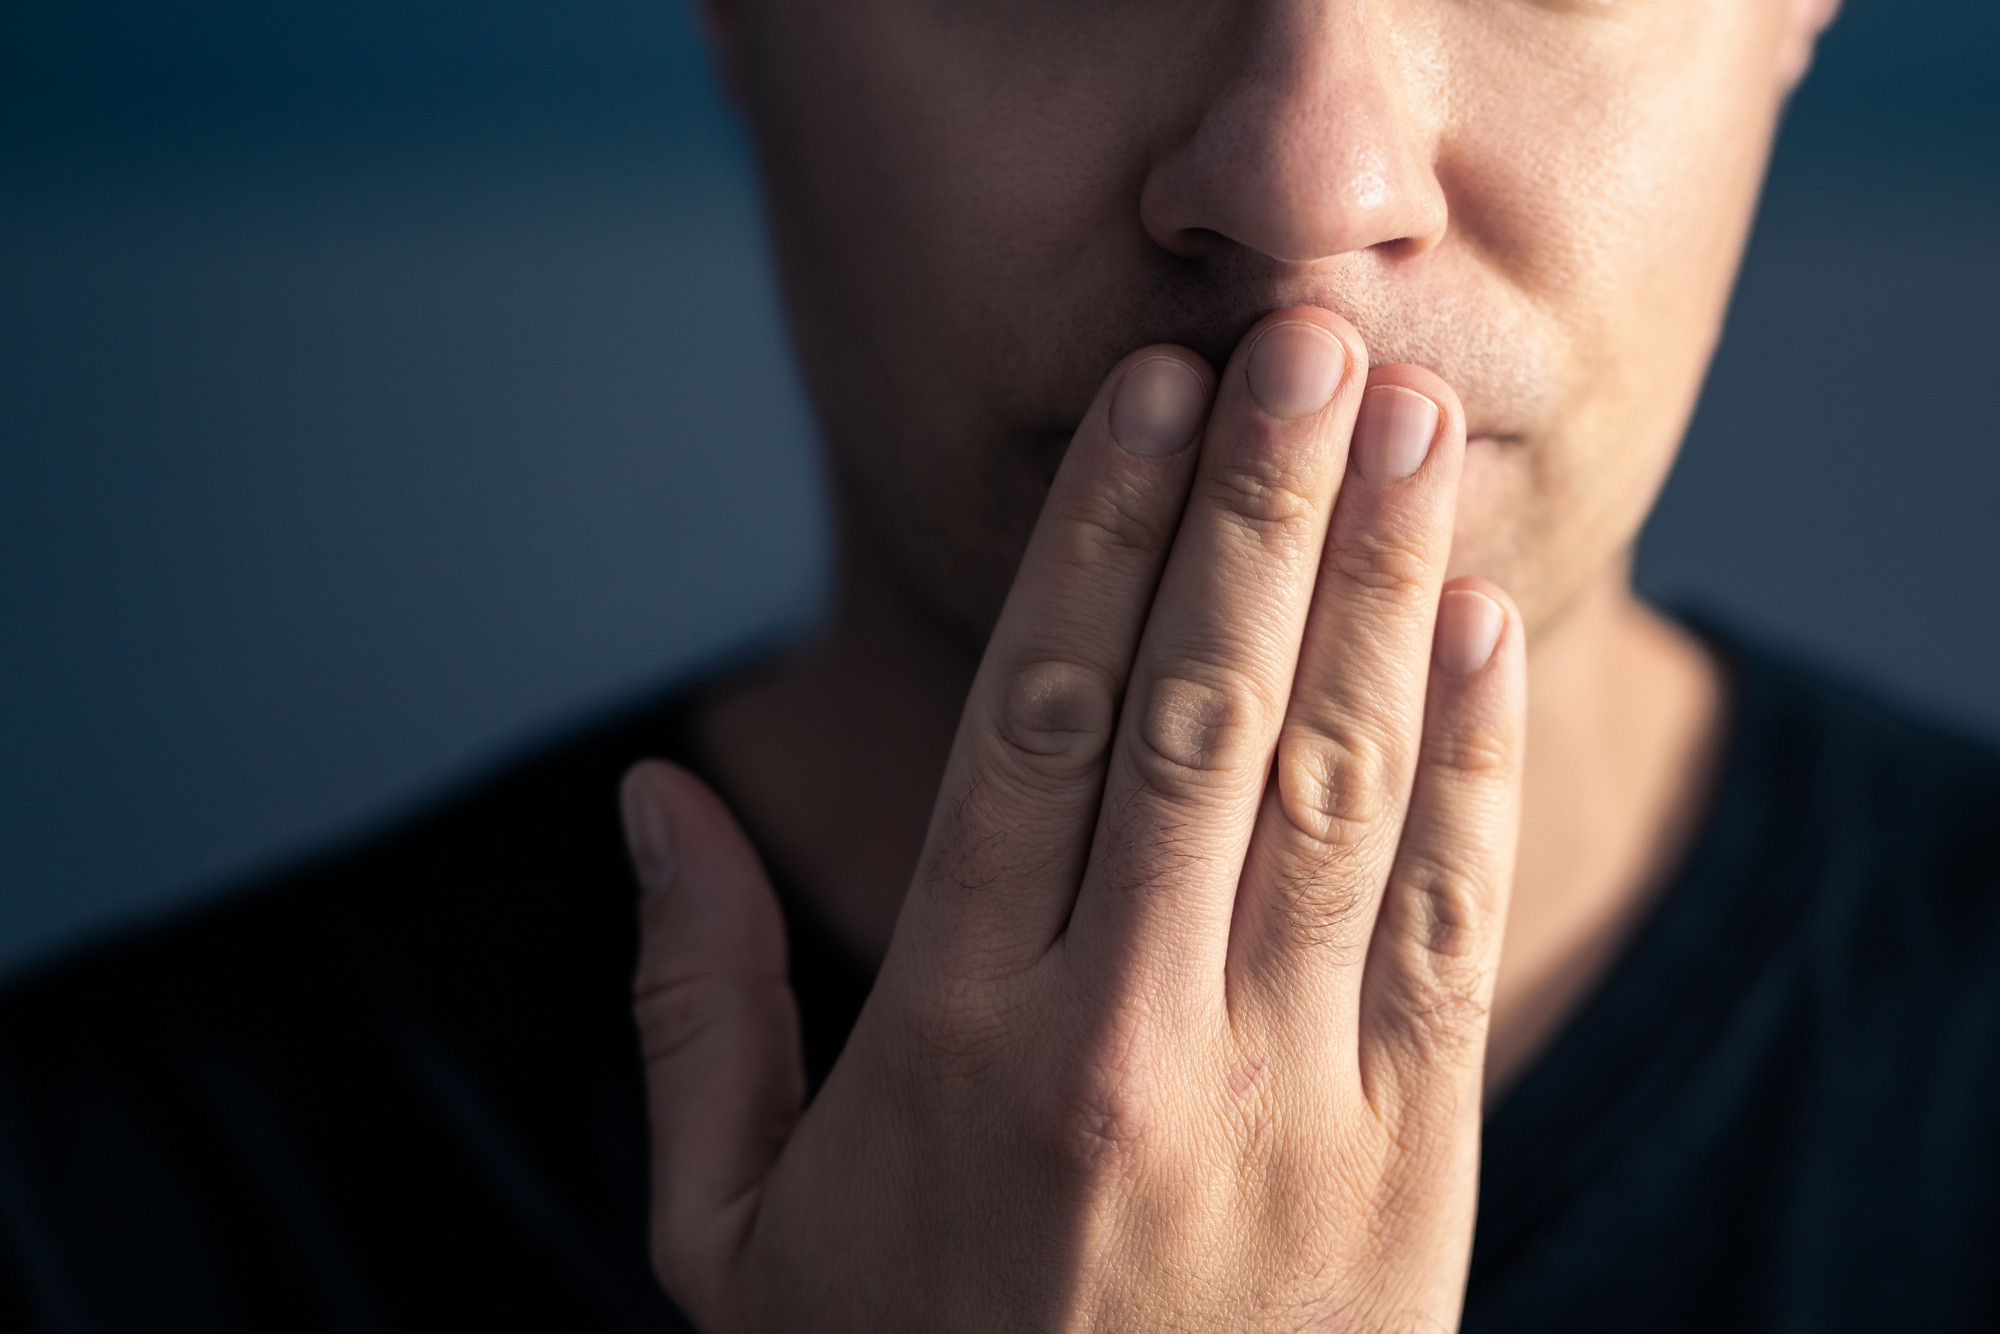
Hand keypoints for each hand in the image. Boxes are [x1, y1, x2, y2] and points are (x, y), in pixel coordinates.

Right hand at [622, 307, 1525, 1330]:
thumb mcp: (729, 1239)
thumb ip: (694, 1009)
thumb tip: (651, 800)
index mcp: (950, 1039)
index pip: (1031, 725)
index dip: (1097, 541)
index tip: (1146, 402)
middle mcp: (1124, 1041)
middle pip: (1197, 711)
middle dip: (1255, 505)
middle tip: (1298, 338)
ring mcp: (1288, 1097)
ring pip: (1339, 782)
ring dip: (1375, 582)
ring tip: (1403, 424)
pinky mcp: (1413, 1158)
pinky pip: (1449, 917)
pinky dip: (1472, 755)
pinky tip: (1475, 619)